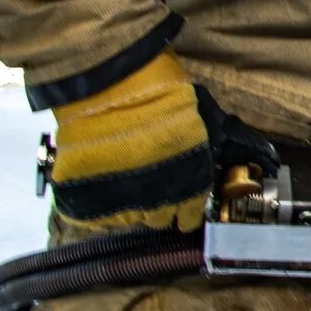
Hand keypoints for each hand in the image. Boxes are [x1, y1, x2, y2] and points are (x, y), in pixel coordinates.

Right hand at [48, 49, 210, 236]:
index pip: (191, 215)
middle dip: (158, 204)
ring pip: (130, 218)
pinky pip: (100, 217)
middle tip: (149, 182)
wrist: (112, 91)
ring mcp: (125, 207)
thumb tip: (220, 153)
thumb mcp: (199, 121)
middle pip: (160, 218)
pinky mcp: (90, 206)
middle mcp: (161, 203)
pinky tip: (102, 184)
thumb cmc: (161, 97)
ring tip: (123, 179)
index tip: (181, 204)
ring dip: (130, 203)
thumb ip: (201, 149)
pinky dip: (101, 206)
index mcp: (192, 186)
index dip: (186, 210)